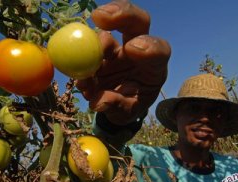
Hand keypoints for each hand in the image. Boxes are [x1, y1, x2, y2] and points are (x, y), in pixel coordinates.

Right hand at [76, 0, 170, 124]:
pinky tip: (83, 82)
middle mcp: (137, 50)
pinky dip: (79, 59)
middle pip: (136, 22)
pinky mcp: (98, 51)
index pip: (159, 50)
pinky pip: (85, 47)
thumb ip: (117, 106)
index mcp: (154, 66)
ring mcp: (117, 48)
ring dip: (91, 47)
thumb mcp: (128, 112)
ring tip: (87, 80)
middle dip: (121, 13)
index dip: (148, 46)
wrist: (117, 104)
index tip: (131, 48)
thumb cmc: (130, 105)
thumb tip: (99, 101)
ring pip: (105, 34)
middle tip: (99, 15)